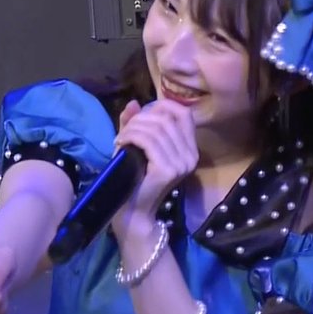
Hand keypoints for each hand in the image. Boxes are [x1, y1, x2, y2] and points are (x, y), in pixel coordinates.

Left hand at [110, 99, 197, 235]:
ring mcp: (181, 163)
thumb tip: (133, 102)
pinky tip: (120, 144)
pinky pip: (148, 141)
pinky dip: (131, 137)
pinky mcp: (168, 169)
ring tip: (120, 139)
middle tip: (124, 132)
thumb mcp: (136, 145)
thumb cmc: (135, 178)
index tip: (142, 114)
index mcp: (190, 149)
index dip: (162, 106)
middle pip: (166, 118)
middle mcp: (191, 155)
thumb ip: (136, 123)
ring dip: (132, 129)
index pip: (184, 114)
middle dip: (140, 119)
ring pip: (155, 128)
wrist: (133, 211)